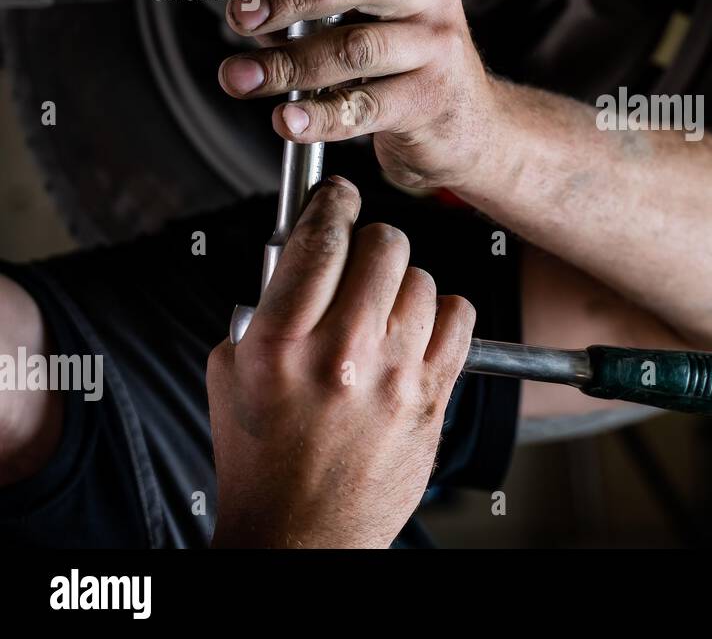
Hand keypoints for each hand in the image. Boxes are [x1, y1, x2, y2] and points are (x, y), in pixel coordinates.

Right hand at [206, 176, 474, 547]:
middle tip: (361, 259)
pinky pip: (459, 316)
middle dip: (371, 242)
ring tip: (383, 311)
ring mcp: (394, 376)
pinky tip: (418, 329)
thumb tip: (300, 254)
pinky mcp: (433, 395)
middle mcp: (341, 354)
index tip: (338, 196)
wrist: (302, 533)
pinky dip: (442, 313)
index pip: (320, 238)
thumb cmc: (264, 457)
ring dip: (403, 284)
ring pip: (422, 279)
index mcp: (279, 344)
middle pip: (384, 245)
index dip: (333, 203)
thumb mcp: (232, 374)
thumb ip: (265, 308)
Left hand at [218, 0, 497, 188]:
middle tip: (245, 14)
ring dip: (289, 63)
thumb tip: (257, 9)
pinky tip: (289, 119)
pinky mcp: (429, 100)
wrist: (471, 123)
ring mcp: (435, 49)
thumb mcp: (388, 11)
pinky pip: (364, 106)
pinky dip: (317, 115)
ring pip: (355, 47)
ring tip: (246, 77)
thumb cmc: (418, 61)